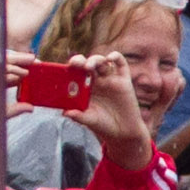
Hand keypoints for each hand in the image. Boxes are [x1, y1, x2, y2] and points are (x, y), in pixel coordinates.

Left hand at [77, 51, 155, 171]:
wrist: (123, 132)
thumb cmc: (103, 125)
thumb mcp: (89, 121)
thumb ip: (78, 116)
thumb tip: (65, 113)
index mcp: (85, 88)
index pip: (75, 72)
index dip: (70, 68)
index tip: (65, 68)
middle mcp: (97, 81)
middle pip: (87, 64)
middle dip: (80, 60)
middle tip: (76, 64)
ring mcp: (110, 79)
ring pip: (102, 62)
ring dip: (95, 60)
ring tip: (89, 66)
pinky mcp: (124, 81)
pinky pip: (121, 64)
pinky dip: (116, 57)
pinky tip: (110, 58)